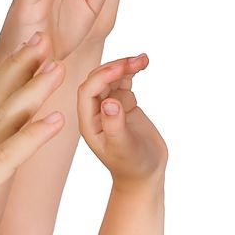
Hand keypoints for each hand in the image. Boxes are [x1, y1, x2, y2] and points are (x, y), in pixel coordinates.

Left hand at [77, 55, 166, 191]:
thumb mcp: (125, 148)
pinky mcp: (123, 104)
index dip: (102, 77)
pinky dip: (132, 70)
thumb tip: (110, 102)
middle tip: (136, 62)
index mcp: (89, 123)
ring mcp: (109, 106)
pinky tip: (144, 63)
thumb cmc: (133, 166)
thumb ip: (115, 126)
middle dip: (115, 67)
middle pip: (98, 80)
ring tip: (143, 60)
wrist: (146, 174)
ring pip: (111, 77)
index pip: (87, 91)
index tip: (122, 69)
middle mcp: (95, 112)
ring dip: (124, 65)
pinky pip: (124, 81)